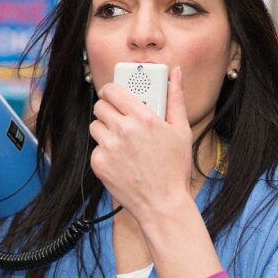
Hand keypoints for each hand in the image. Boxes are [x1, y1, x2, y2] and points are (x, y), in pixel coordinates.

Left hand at [89, 66, 192, 220]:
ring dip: (105, 130)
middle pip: (100, 106)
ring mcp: (108, 148)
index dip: (111, 90)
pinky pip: (96, 148)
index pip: (112, 90)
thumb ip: (175, 98)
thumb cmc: (174, 168)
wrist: (162, 204)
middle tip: (120, 118)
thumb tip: (176, 73)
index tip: (114, 94)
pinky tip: (121, 160)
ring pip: (95, 126)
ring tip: (122, 141)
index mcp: (142, 118)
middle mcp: (123, 130)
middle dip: (109, 109)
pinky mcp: (99, 164)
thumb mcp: (182, 130)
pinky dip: (105, 152)